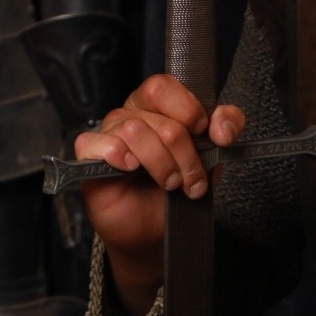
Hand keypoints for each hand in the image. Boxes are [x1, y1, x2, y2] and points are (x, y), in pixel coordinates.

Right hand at [75, 74, 244, 315]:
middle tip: (190, 179)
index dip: (187, 109)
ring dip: (160, 163)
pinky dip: (115, 155)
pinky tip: (129, 169)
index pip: (163, 86)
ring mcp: (108, 135)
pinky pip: (92, 142)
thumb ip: (226, 126)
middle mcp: (131, 115)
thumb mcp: (213, 154)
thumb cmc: (179, 186)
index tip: (202, 133)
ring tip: (169, 183)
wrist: (156, 228)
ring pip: (134, 130)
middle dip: (183, 154)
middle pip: (158, 118)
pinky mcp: (89, 158)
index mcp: (156, 106)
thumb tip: (223, 126)